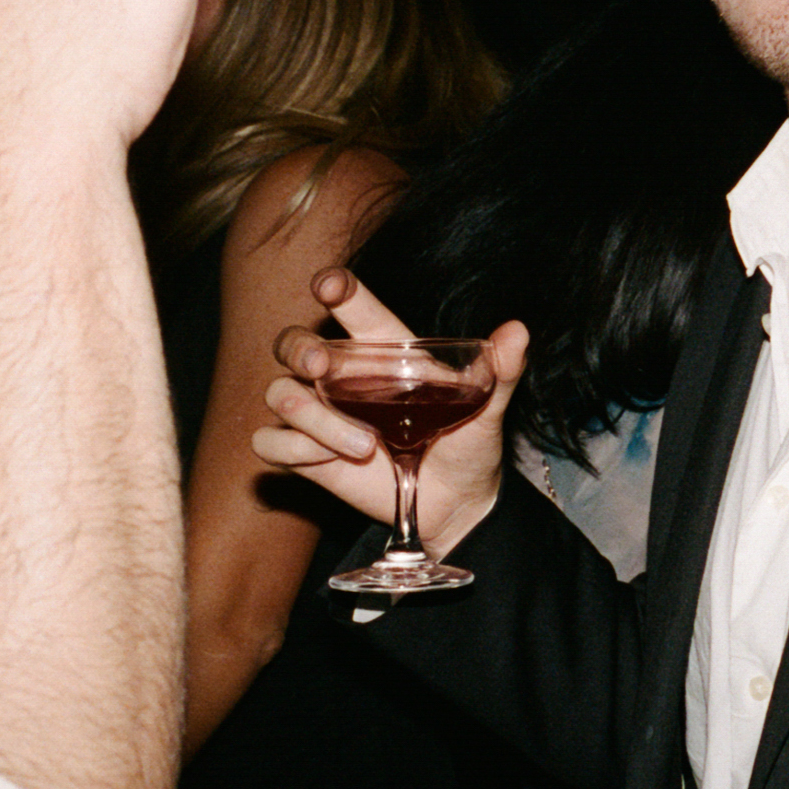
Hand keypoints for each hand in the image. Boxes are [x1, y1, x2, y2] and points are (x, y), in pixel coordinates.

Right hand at [253, 270, 529, 548]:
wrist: (455, 504)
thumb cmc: (467, 445)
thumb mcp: (487, 410)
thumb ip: (499, 372)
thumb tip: (518, 332)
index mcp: (386, 351)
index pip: (353, 307)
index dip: (338, 288)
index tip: (330, 285)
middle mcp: (343, 375)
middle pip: (292, 343)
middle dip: (299, 348)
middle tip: (321, 367)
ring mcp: (319, 412)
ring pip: (280, 393)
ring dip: (314, 419)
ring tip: (364, 446)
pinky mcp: (303, 452)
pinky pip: (269, 440)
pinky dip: (294, 448)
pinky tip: (330, 461)